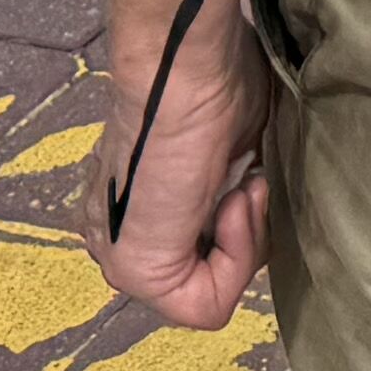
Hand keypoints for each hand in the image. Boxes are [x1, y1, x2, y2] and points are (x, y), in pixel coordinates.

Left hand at [85, 31, 274, 332]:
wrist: (182, 65)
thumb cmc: (217, 78)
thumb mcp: (238, 139)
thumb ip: (233, 181)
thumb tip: (253, 194)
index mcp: (136, 198)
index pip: (198, 243)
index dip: (243, 218)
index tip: (250, 170)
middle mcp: (118, 231)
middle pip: (202, 269)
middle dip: (243, 231)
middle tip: (249, 179)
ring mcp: (121, 254)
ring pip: (206, 290)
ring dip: (245, 239)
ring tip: (244, 183)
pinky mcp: (136, 270)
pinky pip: (205, 306)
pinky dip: (238, 259)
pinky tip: (233, 204)